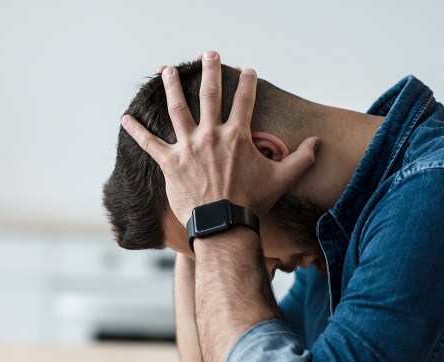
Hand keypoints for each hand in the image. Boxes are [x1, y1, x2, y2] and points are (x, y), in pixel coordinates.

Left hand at [122, 51, 320, 226]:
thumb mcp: (282, 178)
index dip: (249, 83)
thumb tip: (317, 143)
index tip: (249, 71)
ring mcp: (188, 147)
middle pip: (210, 95)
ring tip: (167, 71)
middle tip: (208, 55)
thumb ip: (301, 158)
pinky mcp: (169, 163)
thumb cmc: (252, 203)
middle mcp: (211, 135)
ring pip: (177, 109)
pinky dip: (136, 130)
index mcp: (237, 135)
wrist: (223, 224)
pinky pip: (149, 143)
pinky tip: (125, 118)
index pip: (245, 100)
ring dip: (172, 87)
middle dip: (210, 72)